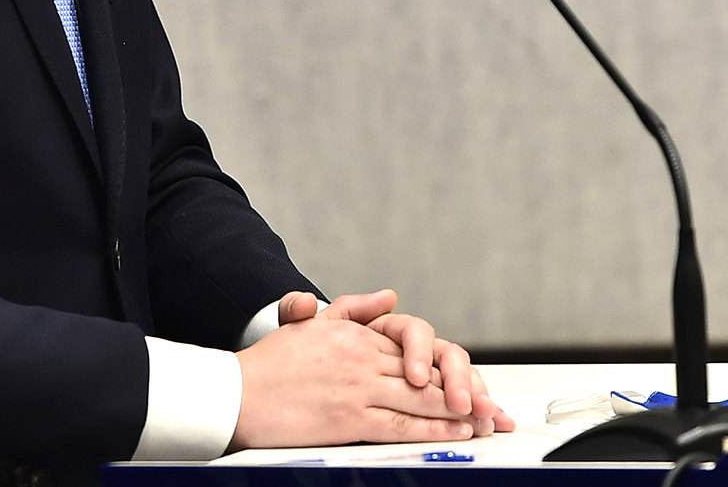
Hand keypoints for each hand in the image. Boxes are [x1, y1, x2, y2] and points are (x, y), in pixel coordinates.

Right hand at [262, 288, 516, 438]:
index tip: (469, 380)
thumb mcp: (312, 322)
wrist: (236, 392)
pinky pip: (400, 424)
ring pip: (420, 398)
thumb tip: (391, 296)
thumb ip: (354, 307)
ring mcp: (357, 387)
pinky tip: (452, 432)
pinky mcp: (348, 417)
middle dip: (463, 390)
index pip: (414, 348)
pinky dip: (431, 428)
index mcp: (356, 335)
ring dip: (457, 411)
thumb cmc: (271, 364)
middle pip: (426, 373)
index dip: (446, 367)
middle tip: (491, 406)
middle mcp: (362, 357)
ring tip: (482, 420)